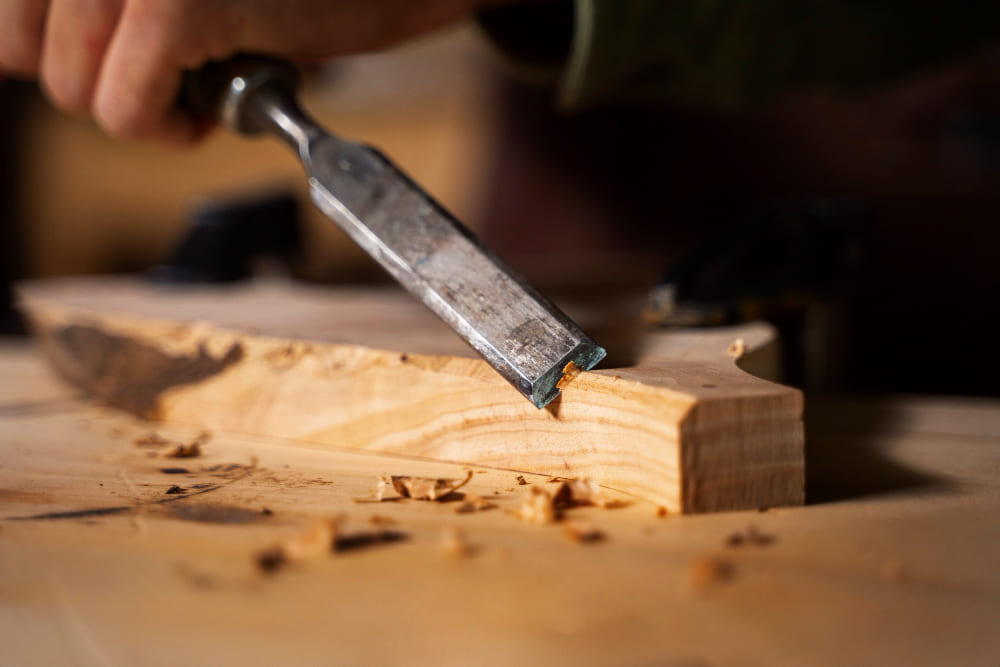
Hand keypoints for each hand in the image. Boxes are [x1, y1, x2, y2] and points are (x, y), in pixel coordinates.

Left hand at [0, 0, 502, 143]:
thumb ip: (93, 9)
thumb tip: (25, 58)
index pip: (9, 19)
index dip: (56, 50)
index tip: (128, 52)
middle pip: (22, 52)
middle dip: (97, 81)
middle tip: (176, 67)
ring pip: (73, 90)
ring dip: (143, 106)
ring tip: (209, 75)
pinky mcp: (178, 4)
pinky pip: (127, 112)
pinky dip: (173, 129)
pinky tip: (223, 102)